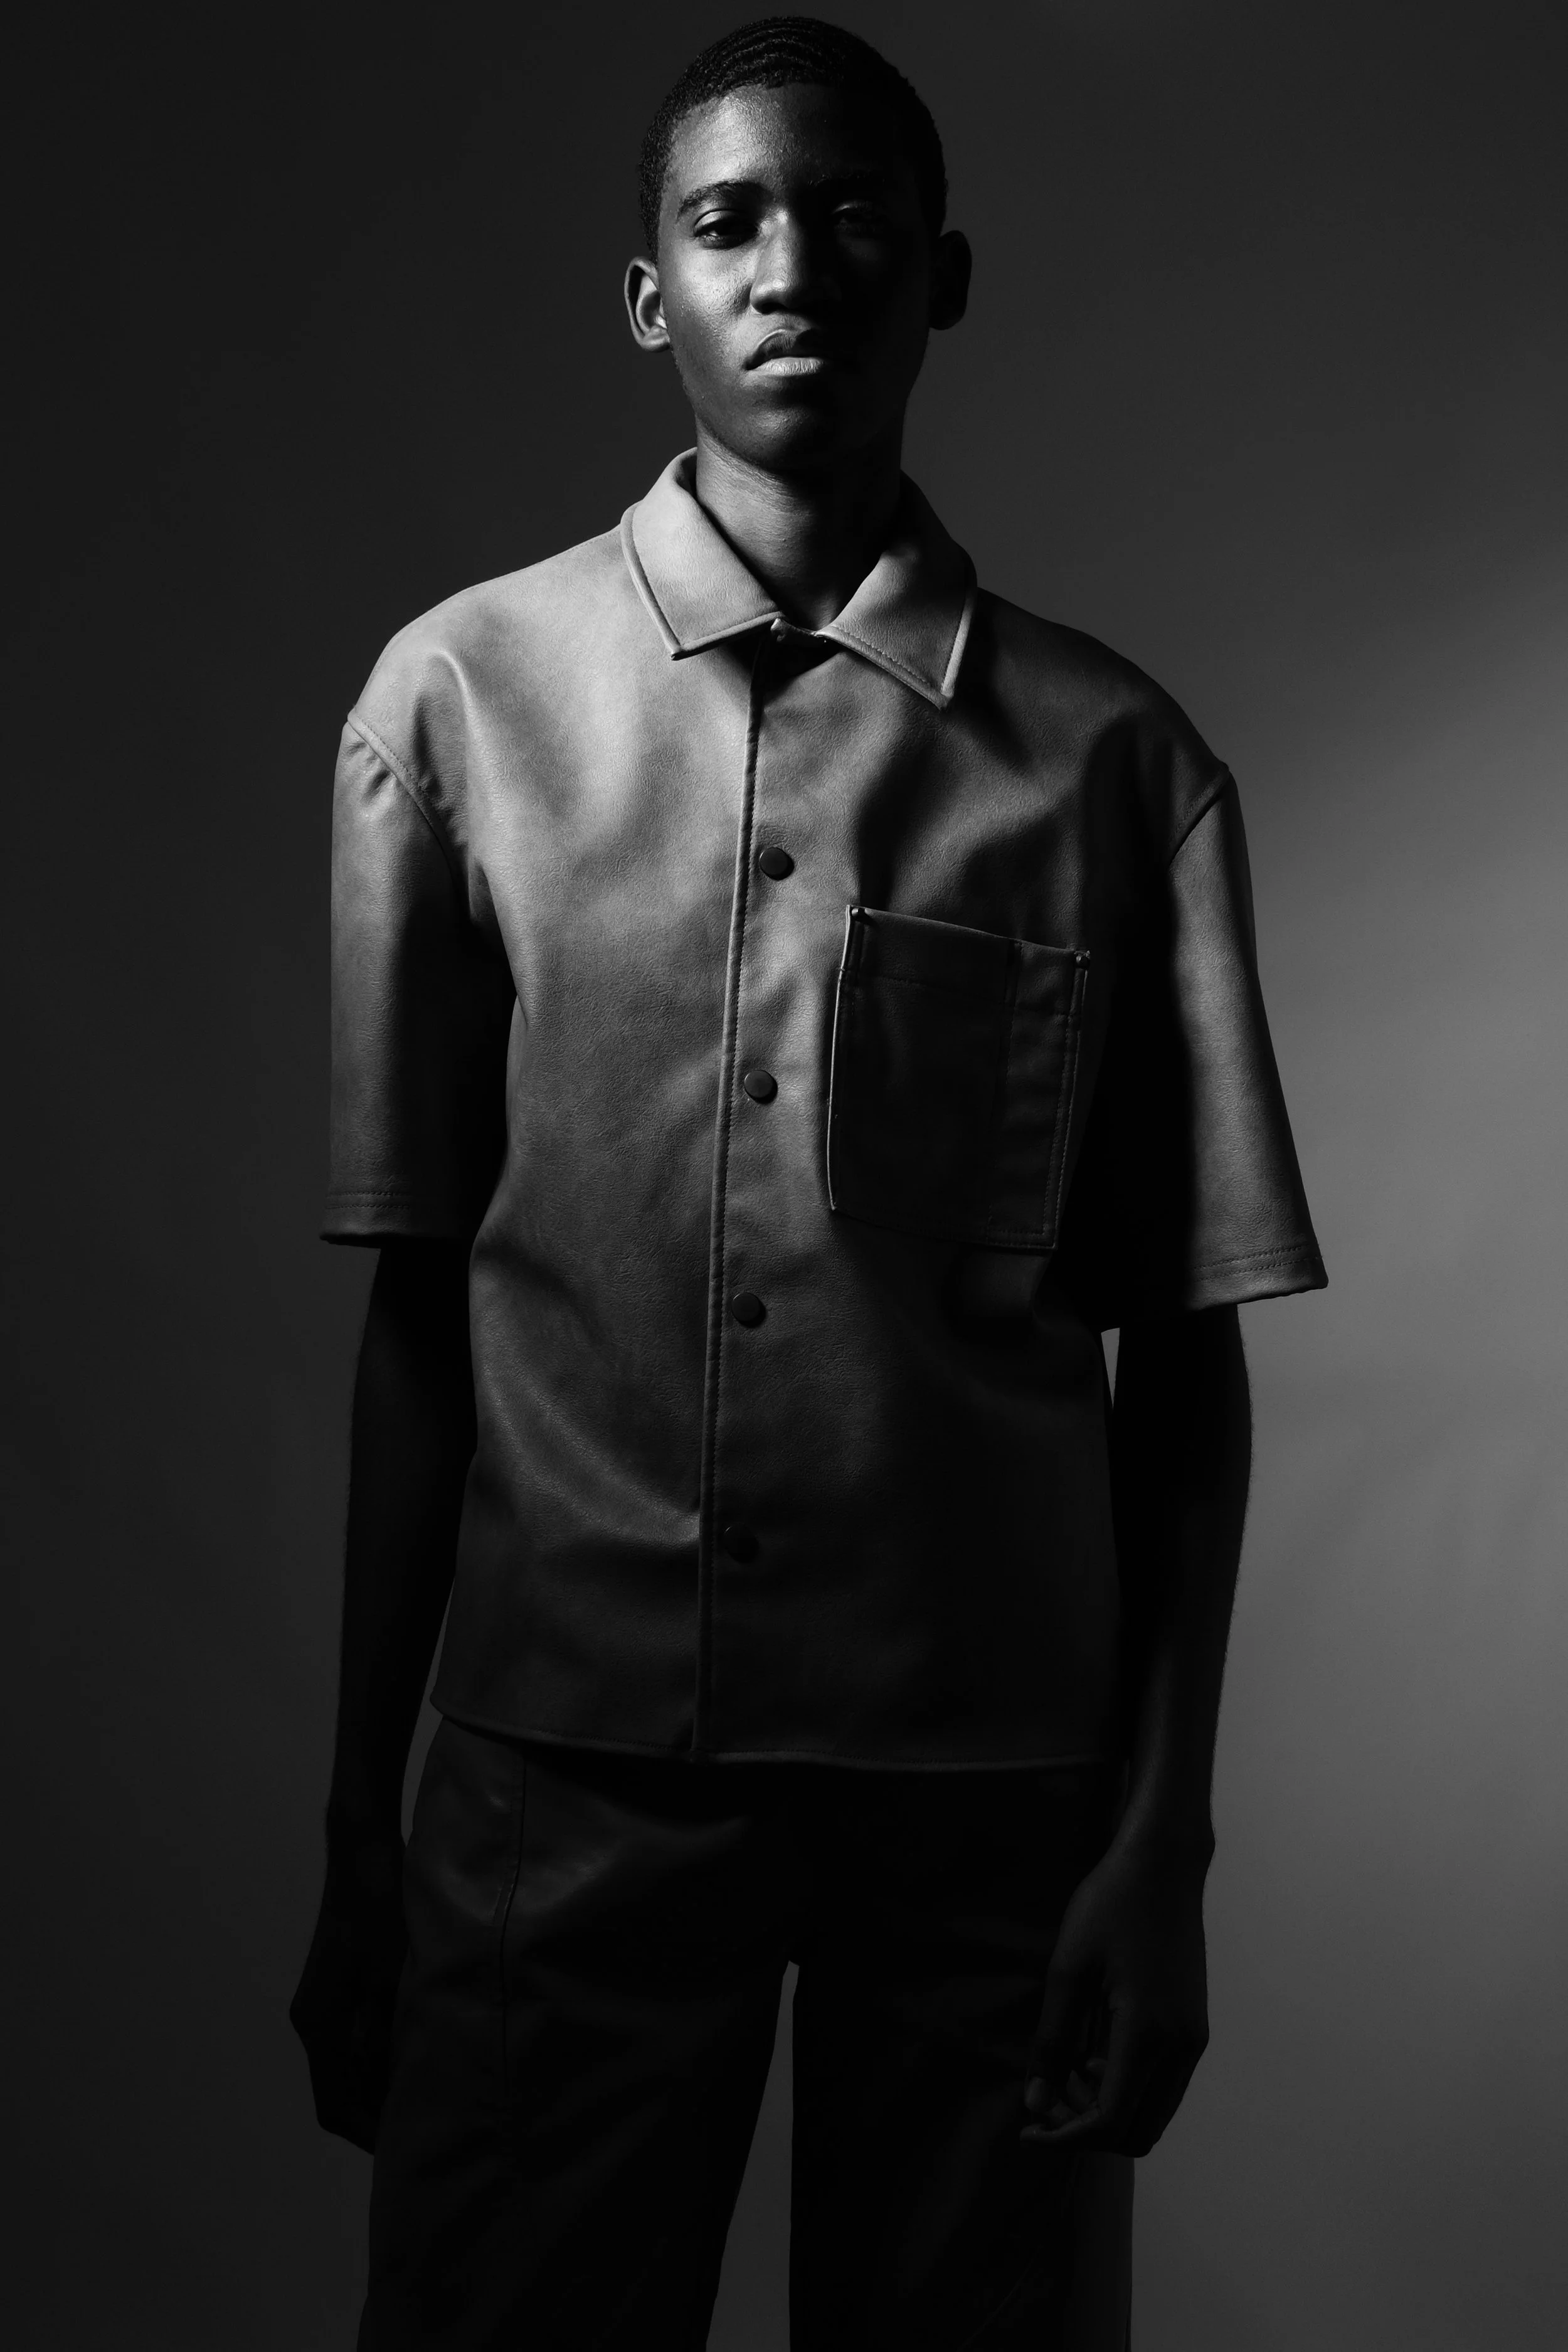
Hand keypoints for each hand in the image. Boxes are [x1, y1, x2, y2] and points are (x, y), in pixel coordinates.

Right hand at [289, 1828, 407, 2152]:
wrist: (363, 1850)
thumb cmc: (379, 1908)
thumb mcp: (391, 1975)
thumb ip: (387, 2034)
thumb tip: (396, 2086)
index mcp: (318, 2023)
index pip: (334, 2104)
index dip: (368, 2132)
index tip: (406, 2147)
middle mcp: (313, 2017)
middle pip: (340, 2087)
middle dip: (378, 2110)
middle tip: (427, 2121)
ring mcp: (325, 1998)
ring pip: (350, 2061)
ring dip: (381, 2080)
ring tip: (430, 2089)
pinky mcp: (340, 1981)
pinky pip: (357, 2035)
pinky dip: (382, 2051)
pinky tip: (420, 2047)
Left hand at [1021, 1828, 1210, 2156]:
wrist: (1163, 1866)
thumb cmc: (1109, 1907)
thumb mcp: (1067, 1970)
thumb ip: (1052, 2041)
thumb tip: (1036, 2103)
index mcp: (1148, 2036)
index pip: (1111, 2122)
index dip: (1066, 2137)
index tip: (1028, 2127)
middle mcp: (1181, 2048)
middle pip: (1138, 2132)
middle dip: (1087, 2129)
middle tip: (1047, 2095)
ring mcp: (1193, 2039)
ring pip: (1154, 2112)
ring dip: (1109, 2109)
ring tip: (1067, 2067)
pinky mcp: (1194, 2027)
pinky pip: (1163, 2084)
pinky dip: (1128, 2087)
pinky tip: (1094, 2050)